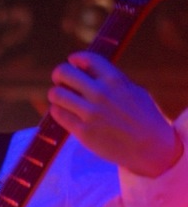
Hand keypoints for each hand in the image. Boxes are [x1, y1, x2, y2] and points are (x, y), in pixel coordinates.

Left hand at [48, 51, 182, 176]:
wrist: (150, 148)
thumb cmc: (144, 118)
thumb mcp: (134, 91)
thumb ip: (112, 80)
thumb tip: (88, 70)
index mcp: (115, 80)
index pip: (86, 59)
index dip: (75, 59)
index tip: (72, 62)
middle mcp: (101, 93)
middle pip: (64, 73)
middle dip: (59, 75)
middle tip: (60, 81)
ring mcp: (91, 113)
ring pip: (56, 94)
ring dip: (55, 95)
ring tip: (61, 99)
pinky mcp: (83, 132)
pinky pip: (58, 115)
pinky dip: (57, 111)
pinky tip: (64, 113)